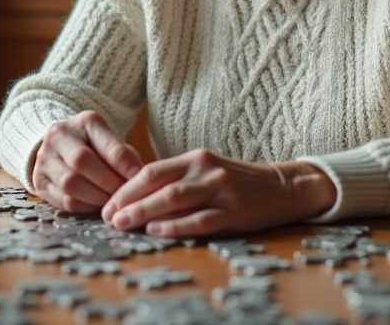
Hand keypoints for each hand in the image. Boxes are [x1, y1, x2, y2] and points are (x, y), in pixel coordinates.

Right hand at [31, 110, 145, 213]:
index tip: (141, 180)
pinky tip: (96, 207)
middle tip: (124, 197)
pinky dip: (84, 207)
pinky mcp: (38, 180)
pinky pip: (63, 200)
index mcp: (86, 122)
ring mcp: (45, 158)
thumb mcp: (111, 143)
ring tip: (111, 204)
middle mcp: (60, 135)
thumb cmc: (95, 147)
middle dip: (108, 183)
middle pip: (83, 162)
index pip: (109, 146)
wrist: (60, 146)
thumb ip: (126, 158)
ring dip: (95, 198)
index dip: (126, 167)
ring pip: (70, 183)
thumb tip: (141, 180)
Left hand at [100, 149, 336, 236]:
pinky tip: (157, 231)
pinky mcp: (234, 211)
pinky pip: (199, 219)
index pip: (152, 170)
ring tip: (123, 224)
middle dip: (129, 201)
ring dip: (144, 212)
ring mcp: (220, 190)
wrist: (282, 187)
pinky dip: (176, 225)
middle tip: (108, 217)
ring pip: (175, 199)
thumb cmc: (236, 182)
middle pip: (158, 184)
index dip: (127, 187)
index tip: (107, 203)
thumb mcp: (206, 171)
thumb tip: (137, 197)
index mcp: (194, 158)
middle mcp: (205, 170)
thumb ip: (177, 179)